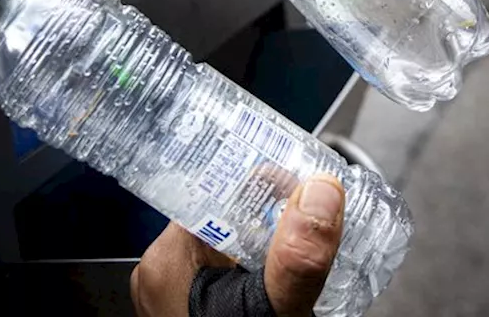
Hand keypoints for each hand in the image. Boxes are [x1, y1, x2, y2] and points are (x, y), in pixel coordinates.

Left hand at [131, 174, 345, 316]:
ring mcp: (180, 296)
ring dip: (277, 250)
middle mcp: (165, 273)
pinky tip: (293, 287)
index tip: (309, 188)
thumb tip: (319, 194)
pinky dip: (265, 276)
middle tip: (322, 229)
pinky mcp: (197, 313)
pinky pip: (234, 277)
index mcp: (170, 259)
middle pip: (232, 217)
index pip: (220, 189)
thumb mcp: (272, 314)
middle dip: (281, 221)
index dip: (269, 184)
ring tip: (313, 255)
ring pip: (236, 247)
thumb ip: (297, 260)